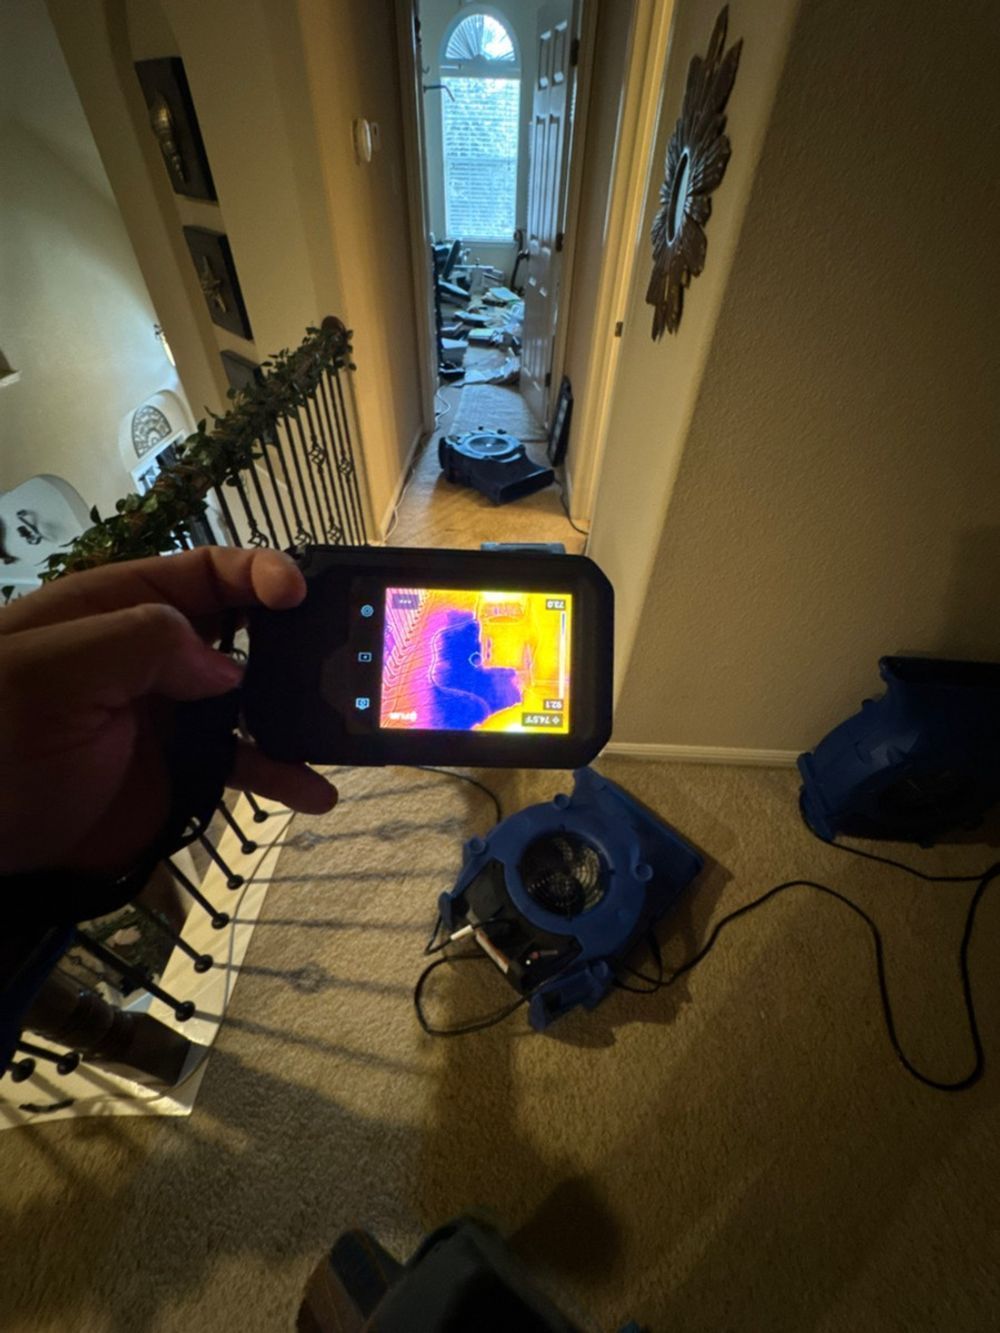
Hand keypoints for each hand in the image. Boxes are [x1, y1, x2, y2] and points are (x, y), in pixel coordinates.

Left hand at [0, 547, 336, 877]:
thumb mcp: (52, 667)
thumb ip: (142, 642)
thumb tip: (228, 670)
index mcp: (123, 608)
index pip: (206, 573)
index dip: (258, 572)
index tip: (297, 593)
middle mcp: (159, 656)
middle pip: (247, 634)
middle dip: (298, 640)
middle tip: (345, 656)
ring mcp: (175, 718)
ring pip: (258, 703)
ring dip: (303, 712)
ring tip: (344, 727)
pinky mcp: (183, 774)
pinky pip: (246, 767)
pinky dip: (285, 777)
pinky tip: (317, 793)